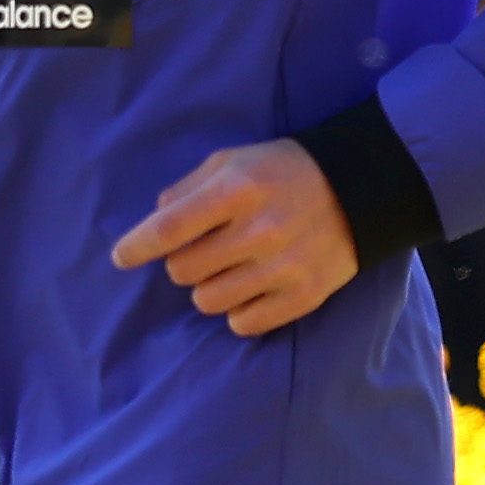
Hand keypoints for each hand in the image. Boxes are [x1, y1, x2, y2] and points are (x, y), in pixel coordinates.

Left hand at [107, 139, 362, 337]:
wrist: (362, 186)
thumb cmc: (283, 170)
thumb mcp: (231, 161)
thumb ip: (188, 189)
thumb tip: (153, 221)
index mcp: (238, 191)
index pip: (168, 229)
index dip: (136, 247)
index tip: (121, 256)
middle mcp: (260, 231)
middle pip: (182, 271)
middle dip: (182, 262)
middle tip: (203, 248)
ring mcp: (285, 267)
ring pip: (208, 301)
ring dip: (208, 287)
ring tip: (227, 268)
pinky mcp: (306, 295)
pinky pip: (245, 324)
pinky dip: (238, 310)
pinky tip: (248, 289)